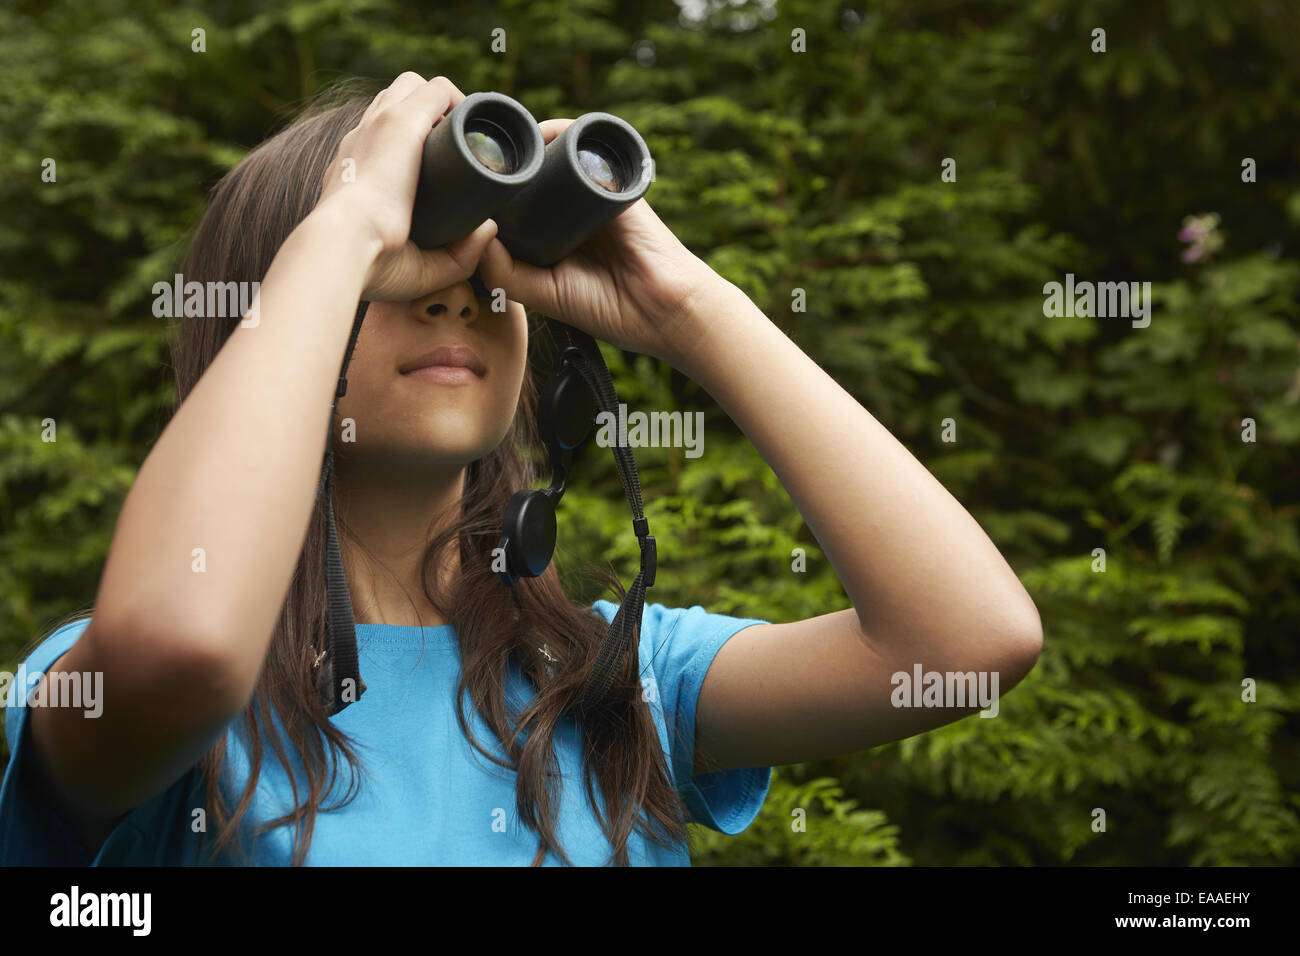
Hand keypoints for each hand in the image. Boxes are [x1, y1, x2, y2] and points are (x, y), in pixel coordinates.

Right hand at [313, 72, 498, 301]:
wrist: (341, 246)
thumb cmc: (368, 265)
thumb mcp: (417, 267)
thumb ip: (456, 256)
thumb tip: (489, 230)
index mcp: (353, 170)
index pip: (378, 136)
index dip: (410, 141)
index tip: (437, 163)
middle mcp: (361, 139)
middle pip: (395, 100)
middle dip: (428, 113)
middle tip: (455, 149)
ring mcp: (380, 124)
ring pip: (415, 87)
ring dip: (443, 103)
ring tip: (466, 136)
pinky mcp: (402, 121)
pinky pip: (438, 90)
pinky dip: (461, 100)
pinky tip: (477, 123)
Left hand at [477, 118, 724, 363]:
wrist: (664, 310)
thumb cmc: (611, 308)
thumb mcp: (546, 295)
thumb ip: (508, 274)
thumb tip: (478, 238)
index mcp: (552, 235)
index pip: (514, 204)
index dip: (488, 193)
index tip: (460, 185)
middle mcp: (570, 209)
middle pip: (531, 174)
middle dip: (505, 163)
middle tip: (474, 155)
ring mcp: (593, 193)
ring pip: (555, 155)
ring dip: (529, 144)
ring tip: (501, 144)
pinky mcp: (614, 182)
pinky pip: (587, 146)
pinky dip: (563, 133)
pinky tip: (539, 134)